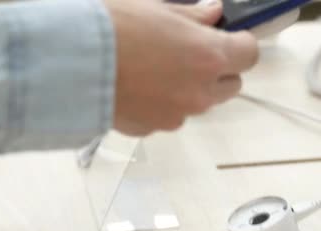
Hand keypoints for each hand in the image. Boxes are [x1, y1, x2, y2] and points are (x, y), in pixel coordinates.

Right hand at [104, 0, 257, 135]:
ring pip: (198, 104)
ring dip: (189, 89)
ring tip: (155, 71)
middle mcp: (199, 91)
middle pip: (230, 86)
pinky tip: (136, 88)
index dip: (240, 44)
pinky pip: (167, 116)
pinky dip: (160, 105)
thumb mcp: (155, 8)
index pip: (249, 54)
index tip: (227, 38)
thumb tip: (212, 13)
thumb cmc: (112, 29)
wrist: (71, 63)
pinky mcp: (152, 128)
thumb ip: (191, 16)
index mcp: (209, 56)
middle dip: (217, 71)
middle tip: (190, 54)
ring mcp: (176, 115)